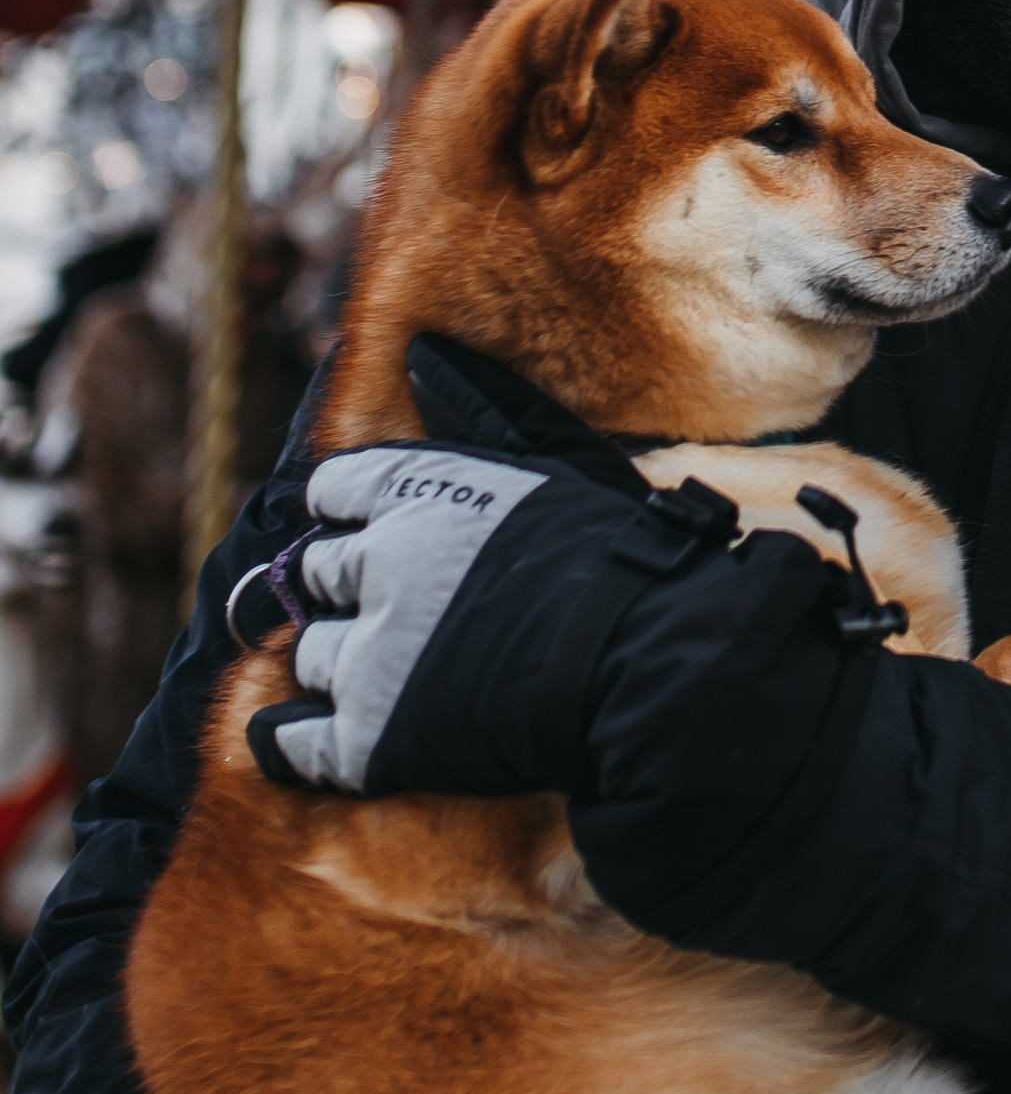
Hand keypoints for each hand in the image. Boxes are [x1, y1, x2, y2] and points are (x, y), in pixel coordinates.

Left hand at [247, 338, 683, 798]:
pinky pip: (289, 743)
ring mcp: (367, 657)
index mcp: (410, 494)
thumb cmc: (616, 553)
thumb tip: (421, 351)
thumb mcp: (554, 456)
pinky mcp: (369, 741)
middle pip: (319, 573)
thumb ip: (478, 404)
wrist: (642, 662)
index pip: (334, 491)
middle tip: (389, 605)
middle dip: (344, 587)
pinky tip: (289, 736)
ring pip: (311, 654)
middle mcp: (372, 568)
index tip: (369, 530)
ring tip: (384, 673)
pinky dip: (284, 740)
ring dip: (337, 662)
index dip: (351, 513)